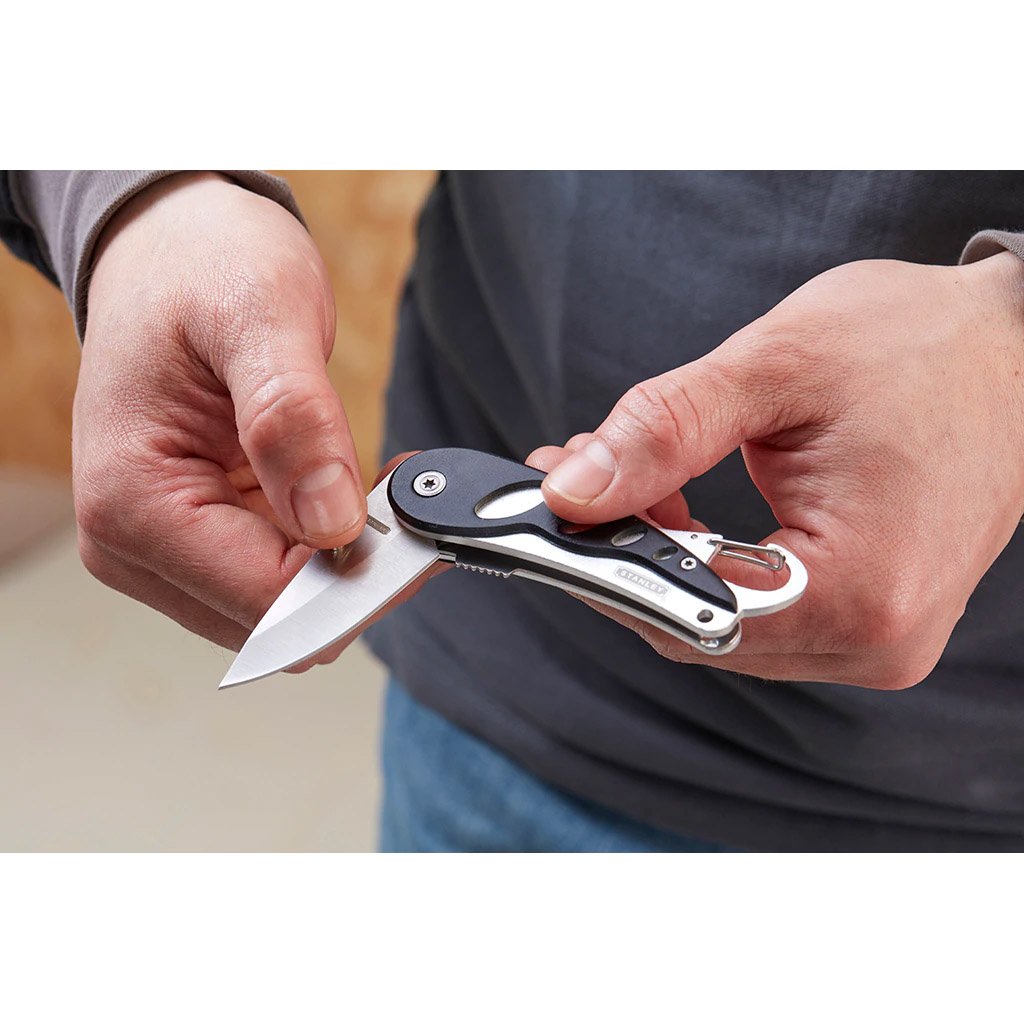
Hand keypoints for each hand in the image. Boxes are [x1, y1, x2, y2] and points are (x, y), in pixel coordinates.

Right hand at [74, 172, 365, 660]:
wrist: (173, 248)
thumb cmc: (202, 266)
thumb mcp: (259, 317)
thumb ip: (293, 420)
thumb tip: (333, 525)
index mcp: (132, 505)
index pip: (266, 602)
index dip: (353, 577)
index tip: (409, 520)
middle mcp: (136, 546)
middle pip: (281, 621)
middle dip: (354, 569)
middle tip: (399, 491)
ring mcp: (168, 551)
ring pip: (291, 608)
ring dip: (347, 557)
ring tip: (372, 479)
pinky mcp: (203, 540)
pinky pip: (287, 576)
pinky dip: (332, 544)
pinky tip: (350, 488)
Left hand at [531, 255, 1023, 688]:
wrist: (1014, 348)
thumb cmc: (922, 345)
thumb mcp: (776, 368)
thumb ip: (664, 433)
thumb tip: (572, 490)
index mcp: (864, 589)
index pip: (687, 610)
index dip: (604, 563)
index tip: (552, 507)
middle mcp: (877, 638)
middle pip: (697, 625)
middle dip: (623, 552)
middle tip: (580, 474)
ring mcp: (878, 636)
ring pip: (719, 621)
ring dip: (659, 555)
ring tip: (630, 473)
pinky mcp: (871, 616)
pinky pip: (757, 609)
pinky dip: (703, 562)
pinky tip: (676, 503)